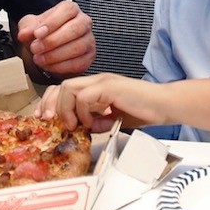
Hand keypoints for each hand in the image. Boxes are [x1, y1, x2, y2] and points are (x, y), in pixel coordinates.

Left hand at [16, 0, 94, 78]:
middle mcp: (83, 22)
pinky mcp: (89, 57)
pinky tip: (48, 66)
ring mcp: (89, 40)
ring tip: (39, 59)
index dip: (52, 22)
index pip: (67, 10)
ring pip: (78, 47)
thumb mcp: (31, 26)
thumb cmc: (43, 34)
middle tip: (35, 48)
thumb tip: (23, 34)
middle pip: (75, 29)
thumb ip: (27, 28)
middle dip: (52, 41)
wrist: (48, 49)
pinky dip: (61, 66)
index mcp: (71, 10)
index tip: (37, 33)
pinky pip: (78, 63)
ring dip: (55, 55)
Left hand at [35, 73, 167, 132]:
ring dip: (66, 109)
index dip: (51, 102)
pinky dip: (83, 112)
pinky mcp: (110, 87)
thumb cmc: (145, 111)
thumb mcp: (115, 120)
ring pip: (69, 88)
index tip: (45, 119)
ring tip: (74, 125)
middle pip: (62, 85)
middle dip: (51, 104)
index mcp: (96, 87)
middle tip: (50, 122)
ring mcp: (103, 82)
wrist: (165, 105)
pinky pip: (85, 97)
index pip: (65, 88)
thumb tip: (86, 128)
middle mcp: (97, 80)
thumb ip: (99, 121)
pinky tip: (93, 123)